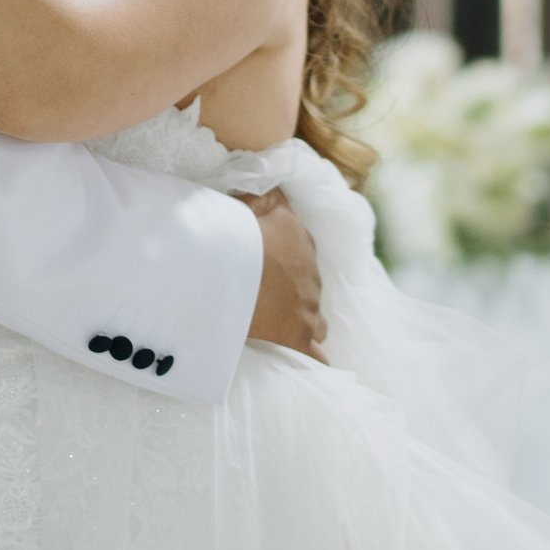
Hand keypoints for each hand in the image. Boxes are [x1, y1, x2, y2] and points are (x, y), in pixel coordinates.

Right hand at [241, 189, 325, 359]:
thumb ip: (262, 197)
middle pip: (307, 284)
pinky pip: (315, 355)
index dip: (281, 254)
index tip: (266, 260)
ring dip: (303, 321)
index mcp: (298, 238)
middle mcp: (311, 273)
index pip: (296, 243)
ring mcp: (309, 308)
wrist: (233, 271)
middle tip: (267, 296)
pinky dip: (312, 358)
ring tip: (282, 327)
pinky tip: (306, 362)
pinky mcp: (300, 338)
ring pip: (316, 319)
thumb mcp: (246, 204)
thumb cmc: (236, 235)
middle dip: (292, 291)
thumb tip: (272, 187)